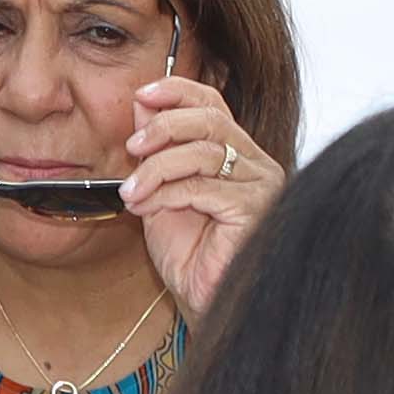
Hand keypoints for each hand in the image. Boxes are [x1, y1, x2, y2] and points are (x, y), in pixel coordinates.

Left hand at [115, 77, 271, 313]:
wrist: (203, 302)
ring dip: (156, 168)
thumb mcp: (161, 192)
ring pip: (203, 152)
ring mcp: (261, 185)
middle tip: (131, 147)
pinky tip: (146, 209)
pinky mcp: (254, 209)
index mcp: (237, 154)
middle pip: (211, 119)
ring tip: (132, 192)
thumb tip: (142, 106)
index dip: (178, 91)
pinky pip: (202, 186)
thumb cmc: (189, 255)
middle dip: (164, 127)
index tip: (143, 95)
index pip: (214, 104)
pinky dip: (166, 193)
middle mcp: (257, 164)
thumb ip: (157, 152)